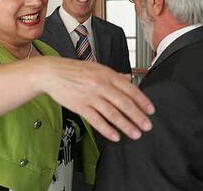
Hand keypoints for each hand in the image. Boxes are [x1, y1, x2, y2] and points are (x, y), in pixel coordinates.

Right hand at [39, 57, 154, 141]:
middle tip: (147, 126)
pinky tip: (114, 136)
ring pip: (112, 113)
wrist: (52, 73)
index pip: (129, 89)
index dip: (142, 101)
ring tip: (135, 134)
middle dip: (137, 116)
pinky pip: (96, 120)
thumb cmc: (73, 70)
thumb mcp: (95, 67)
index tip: (150, 110)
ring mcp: (90, 96)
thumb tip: (128, 80)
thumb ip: (112, 75)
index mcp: (106, 74)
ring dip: (126, 125)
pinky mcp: (79, 106)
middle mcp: (100, 85)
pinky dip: (107, 129)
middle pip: (123, 103)